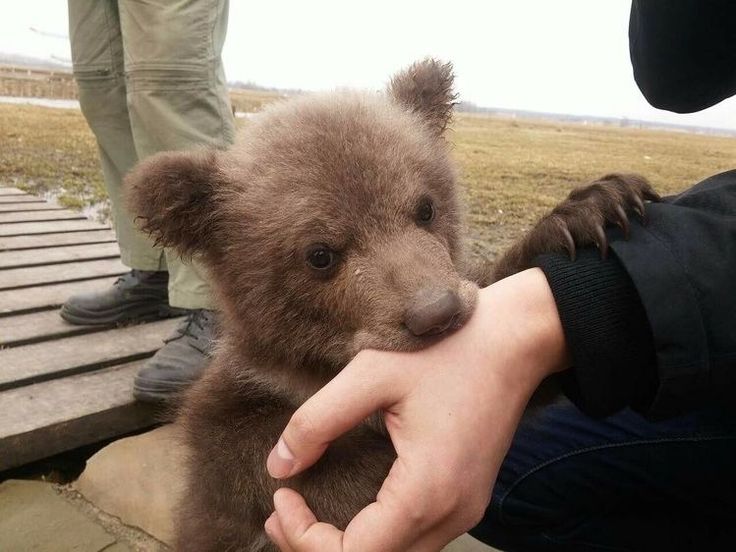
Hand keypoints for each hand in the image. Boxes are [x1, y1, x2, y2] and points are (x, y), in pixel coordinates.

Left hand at [264, 268, 568, 551]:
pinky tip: (352, 508)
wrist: (514, 340)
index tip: (282, 497)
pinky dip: (376, 537)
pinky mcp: (468, 500)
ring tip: (306, 517)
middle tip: (281, 514)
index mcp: (426, 491)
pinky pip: (416, 540)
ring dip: (348, 547)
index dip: (304, 539)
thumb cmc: (445, 351)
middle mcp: (451, 515)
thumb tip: (279, 466)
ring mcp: (464, 511)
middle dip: (318, 549)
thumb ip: (317, 422)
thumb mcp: (370, 375)